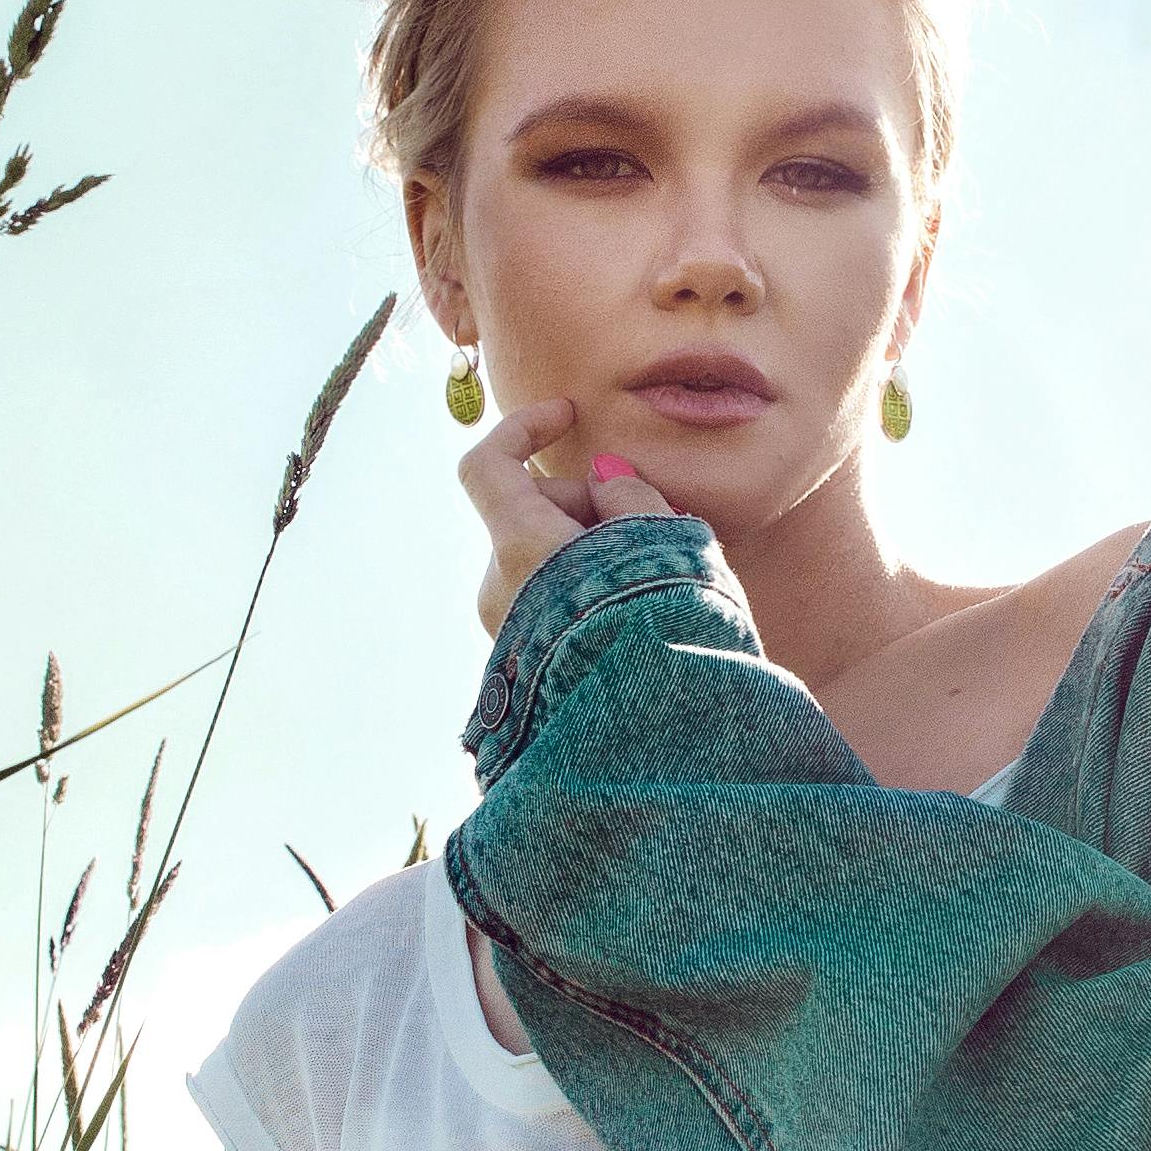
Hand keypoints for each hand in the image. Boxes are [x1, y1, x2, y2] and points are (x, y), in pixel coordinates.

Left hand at [458, 399, 679, 636]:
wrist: (657, 736)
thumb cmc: (661, 629)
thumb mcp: (661, 541)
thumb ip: (628, 494)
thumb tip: (605, 477)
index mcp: (522, 548)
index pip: (488, 464)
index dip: (525, 426)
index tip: (569, 414)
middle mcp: (501, 588)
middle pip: (532, 510)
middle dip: (588, 505)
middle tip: (653, 529)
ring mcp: (509, 627)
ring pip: (546, 554)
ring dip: (594, 548)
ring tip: (651, 577)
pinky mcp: (525, 659)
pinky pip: (552, 596)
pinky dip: (587, 585)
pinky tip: (635, 605)